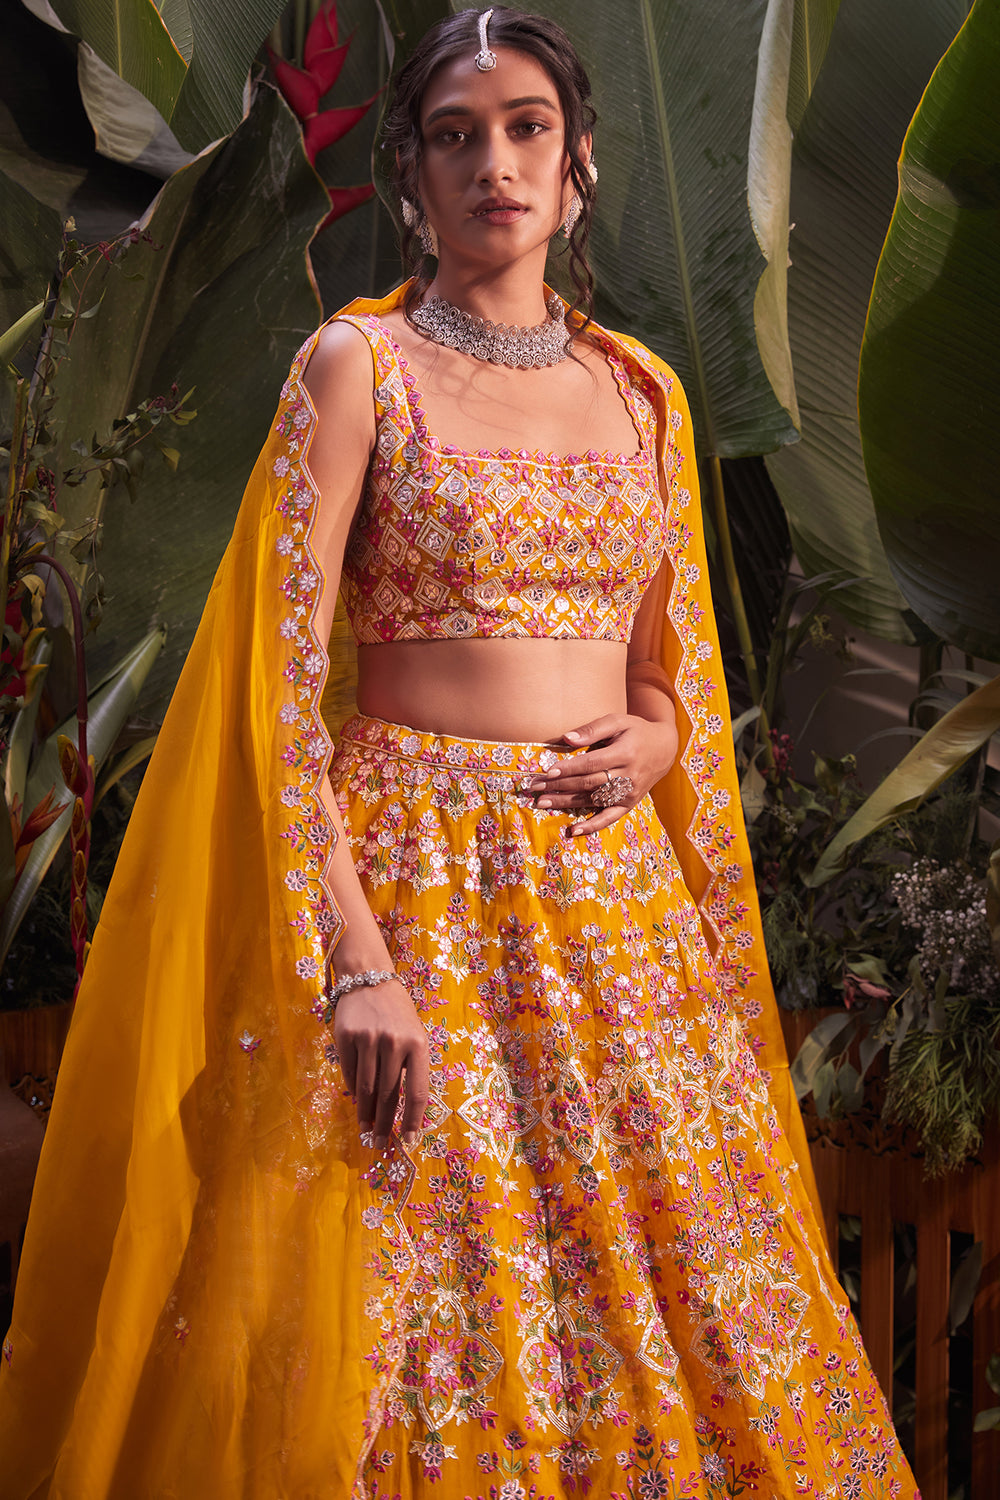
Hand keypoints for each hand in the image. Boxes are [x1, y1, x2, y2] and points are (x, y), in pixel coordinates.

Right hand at [334, 978, 428, 1149]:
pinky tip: (355, 1101)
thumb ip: (410, 1067)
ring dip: (366, 1114)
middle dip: (384, 1124)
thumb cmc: (397, 1012)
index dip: (412, 1121)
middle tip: (378, 1144)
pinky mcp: (346, 1037)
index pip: (417, 1092)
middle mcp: (394, 1042)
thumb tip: (400, 1110)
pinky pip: (349, 1073)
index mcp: (418, 1044)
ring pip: (366, 1089)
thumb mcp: (414, 1034)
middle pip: (388, 1095)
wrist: (369, 979)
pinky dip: (352, 1091)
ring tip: (365, 1130)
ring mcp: (369, 1040)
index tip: (407, 1141)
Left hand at [526, 712, 677, 835]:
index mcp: (625, 753)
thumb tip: (566, 738)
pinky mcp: (630, 804)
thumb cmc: (635, 731)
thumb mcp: (618, 721)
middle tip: (535, 788)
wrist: (664, 749)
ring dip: (566, 803)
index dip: (568, 769)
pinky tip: (574, 830)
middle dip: (559, 786)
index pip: (591, 764)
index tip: (547, 772)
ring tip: (542, 803)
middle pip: (588, 783)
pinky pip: (610, 818)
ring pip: (594, 800)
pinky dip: (593, 826)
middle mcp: (629, 776)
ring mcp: (630, 793)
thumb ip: (593, 729)